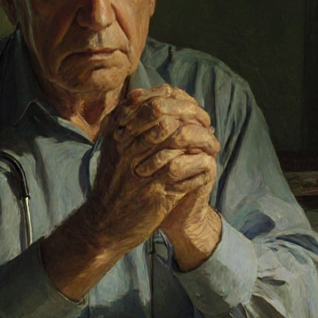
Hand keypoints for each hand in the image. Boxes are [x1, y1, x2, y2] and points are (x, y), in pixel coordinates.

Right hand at [42, 85, 218, 298]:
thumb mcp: (112, 149)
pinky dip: (201, 167)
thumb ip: (123, 121)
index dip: (179, 103)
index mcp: (119, 135)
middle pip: (169, 121)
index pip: (153, 104)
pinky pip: (187, 173)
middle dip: (194, 119)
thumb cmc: (113, 184)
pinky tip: (208, 167)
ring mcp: (143, 172)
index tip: (194, 109)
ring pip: (180, 144)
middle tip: (208, 125)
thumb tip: (142, 93)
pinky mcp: (157, 195)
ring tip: (213, 146)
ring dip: (203, 142)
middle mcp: (129, 150)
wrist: (103, 225)